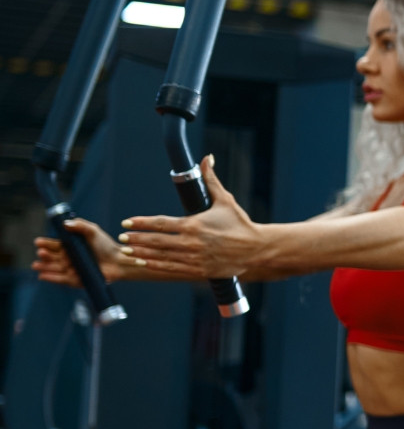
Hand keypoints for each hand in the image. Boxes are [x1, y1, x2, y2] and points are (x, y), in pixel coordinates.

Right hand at [33, 217, 143, 285]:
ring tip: (37, 265)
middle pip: (53, 257)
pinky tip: (42, 276)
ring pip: (55, 268)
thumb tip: (65, 223)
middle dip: (45, 255)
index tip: (38, 242)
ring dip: (45, 267)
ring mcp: (72, 269)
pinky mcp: (76, 280)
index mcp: (71, 247)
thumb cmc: (106, 246)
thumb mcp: (93, 231)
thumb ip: (80, 225)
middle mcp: (70, 258)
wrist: (119, 261)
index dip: (46, 244)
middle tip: (41, 253)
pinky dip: (52, 278)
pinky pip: (62, 279)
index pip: (55, 245)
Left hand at [117, 155, 263, 279]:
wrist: (257, 248)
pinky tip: (144, 262)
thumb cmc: (240, 223)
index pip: (161, 223)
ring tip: (127, 251)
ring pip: (161, 256)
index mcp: (194, 224)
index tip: (127, 222)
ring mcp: (194, 258)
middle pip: (156, 241)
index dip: (141, 222)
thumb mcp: (225, 200)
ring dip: (141, 253)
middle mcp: (191, 242)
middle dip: (136, 239)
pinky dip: (155, 265)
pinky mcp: (199, 270)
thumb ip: (211, 180)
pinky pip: (171, 268)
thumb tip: (207, 159)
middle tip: (122, 237)